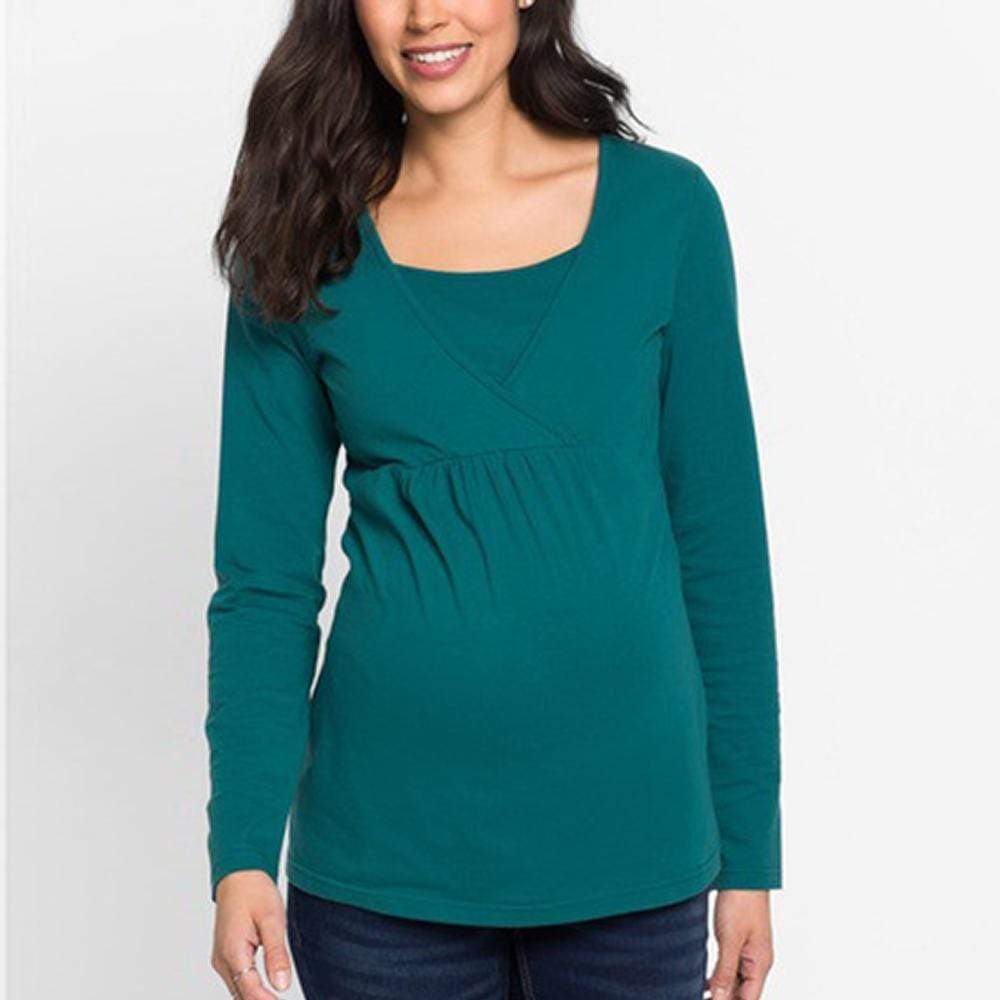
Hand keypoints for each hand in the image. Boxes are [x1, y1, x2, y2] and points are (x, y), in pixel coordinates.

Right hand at [211, 870, 292, 998]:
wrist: (239, 876)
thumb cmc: (255, 892)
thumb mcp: (272, 920)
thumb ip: (276, 954)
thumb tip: (282, 985)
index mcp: (233, 950)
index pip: (249, 988)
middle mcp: (222, 959)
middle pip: (241, 994)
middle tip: (280, 999)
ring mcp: (222, 959)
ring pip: (237, 990)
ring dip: (254, 996)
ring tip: (275, 997)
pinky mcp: (226, 956)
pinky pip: (237, 980)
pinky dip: (249, 989)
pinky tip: (264, 992)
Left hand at [705, 889, 773, 999]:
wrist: (742, 871)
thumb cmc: (741, 900)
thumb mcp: (730, 939)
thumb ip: (725, 971)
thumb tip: (720, 999)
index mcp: (760, 963)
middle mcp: (757, 960)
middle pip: (743, 993)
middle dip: (725, 998)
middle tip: (703, 997)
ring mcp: (748, 950)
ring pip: (736, 980)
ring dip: (721, 989)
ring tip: (701, 993)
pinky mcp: (738, 940)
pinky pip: (730, 966)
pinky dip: (719, 975)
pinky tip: (704, 982)